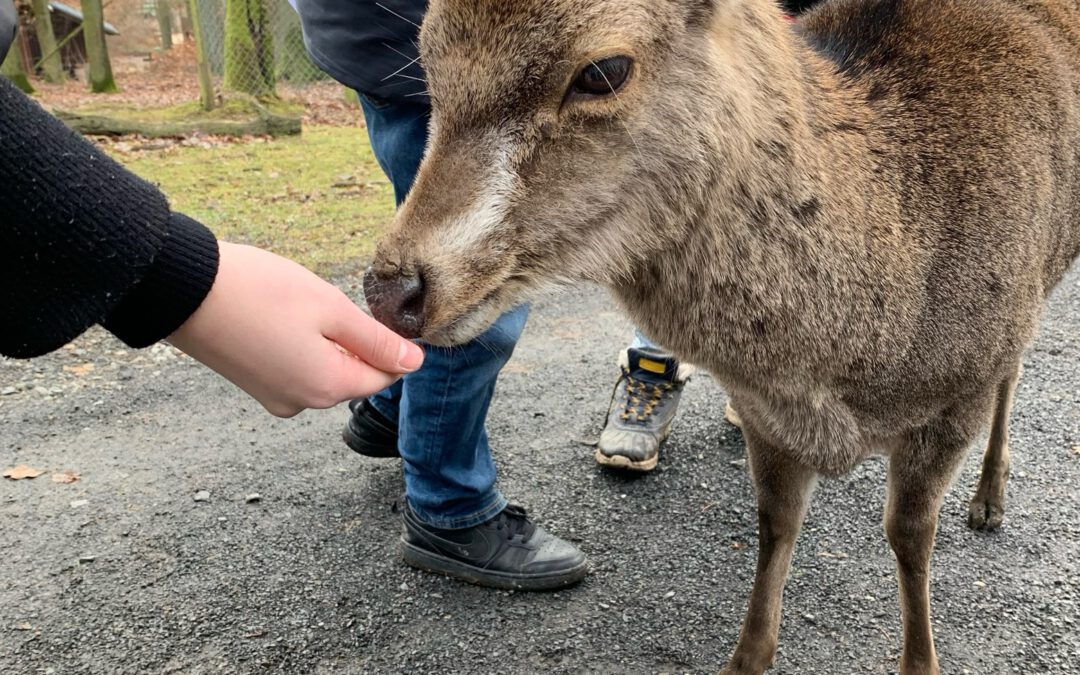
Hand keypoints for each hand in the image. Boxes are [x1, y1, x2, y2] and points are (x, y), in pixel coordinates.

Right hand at [168, 242, 423, 416]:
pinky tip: (283, 318)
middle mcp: (303, 403)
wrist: (183, 290)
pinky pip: (296, 370)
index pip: (386, 376)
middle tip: (328, 303)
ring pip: (325, 372)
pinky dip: (302, 346)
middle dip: (356, 343)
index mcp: (328, 387)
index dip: (391, 344)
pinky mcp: (255, 386)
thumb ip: (376, 340)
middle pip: (355, 376)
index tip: (374, 311)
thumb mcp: (330, 309)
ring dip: (327, 343)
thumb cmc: (260, 292)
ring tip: (301, 308)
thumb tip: (415, 362)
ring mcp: (276, 398)